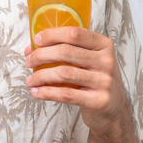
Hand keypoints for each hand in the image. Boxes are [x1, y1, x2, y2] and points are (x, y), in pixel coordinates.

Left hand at [24, 26, 132, 142]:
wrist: (114, 109)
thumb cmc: (96, 79)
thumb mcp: (90, 60)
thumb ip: (67, 51)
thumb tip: (31, 49)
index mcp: (104, 45)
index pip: (75, 33)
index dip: (53, 34)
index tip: (37, 40)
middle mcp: (106, 61)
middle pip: (66, 52)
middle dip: (41, 55)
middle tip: (29, 61)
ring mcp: (104, 82)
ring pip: (64, 73)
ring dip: (40, 76)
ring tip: (30, 80)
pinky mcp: (99, 101)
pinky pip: (66, 94)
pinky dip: (47, 93)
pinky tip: (37, 92)